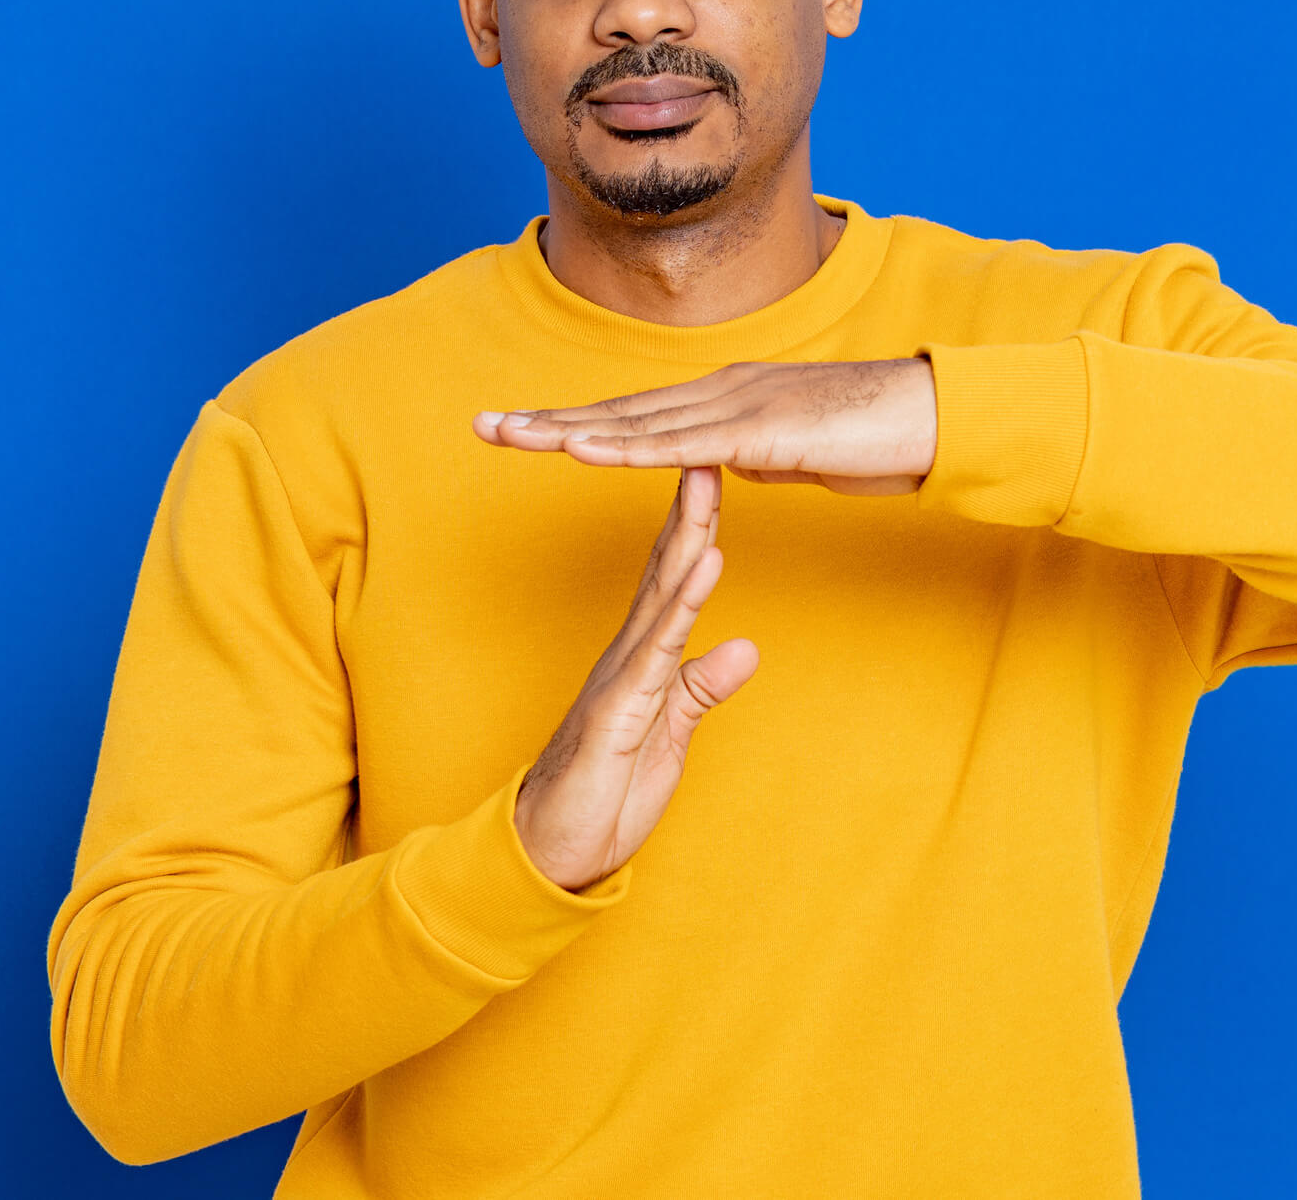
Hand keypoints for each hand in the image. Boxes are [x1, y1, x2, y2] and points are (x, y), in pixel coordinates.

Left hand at [472, 359, 938, 496]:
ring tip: (510, 437)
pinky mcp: (759, 433)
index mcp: (726, 399)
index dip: (573, 423)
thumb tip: (723, 466)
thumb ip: (753, 457)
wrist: (934, 418)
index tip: (520, 430)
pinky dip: (626, 449)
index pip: (634, 415)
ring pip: (636, 423)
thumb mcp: (797, 456)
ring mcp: (737, 407)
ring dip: (568, 430)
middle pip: (618, 411)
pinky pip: (680, 446)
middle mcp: (720, 392)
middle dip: (546, 420)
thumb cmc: (876, 438)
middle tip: (481, 426)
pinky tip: (582, 452)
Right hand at [513, 466, 760, 890]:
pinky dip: (684, 603)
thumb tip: (745, 648)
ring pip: (661, 595)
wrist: (551, 853)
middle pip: (666, 567)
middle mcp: (627, 654)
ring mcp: (620, 678)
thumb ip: (701, 689)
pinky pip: (657, 649)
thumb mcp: (671, 736)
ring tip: (711, 481)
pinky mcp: (617, 710)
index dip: (697, 523)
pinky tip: (706, 563)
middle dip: (692, 505)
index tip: (717, 469)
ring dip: (689, 534)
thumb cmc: (606, 794)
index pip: (674, 577)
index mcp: (641, 657)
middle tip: (712, 442)